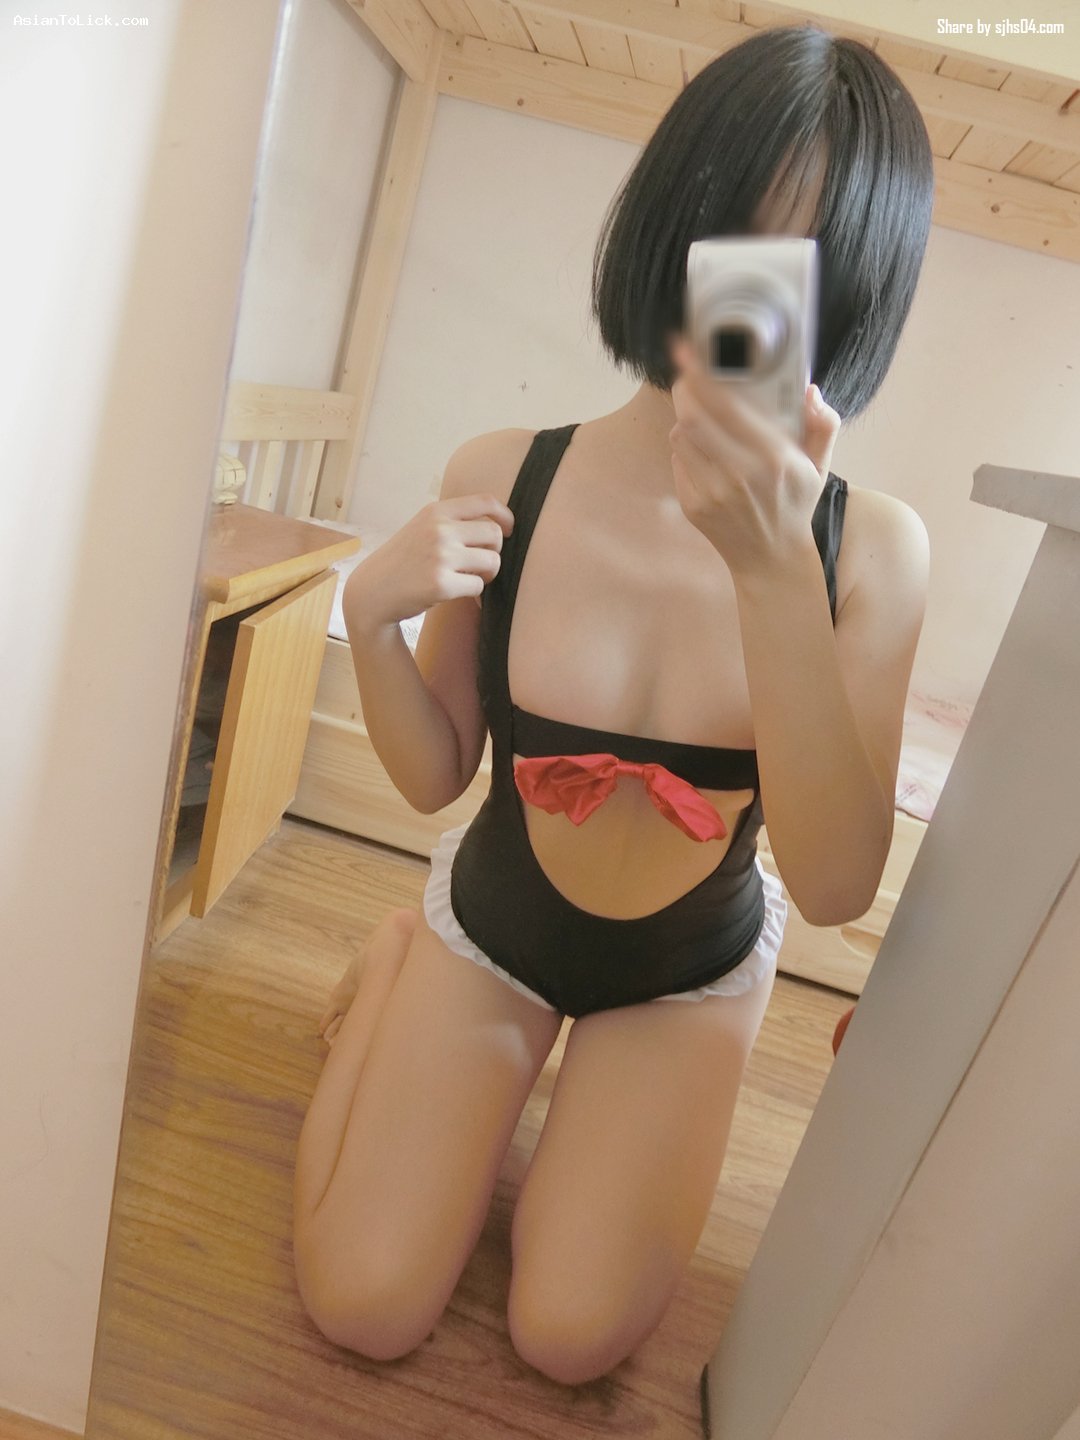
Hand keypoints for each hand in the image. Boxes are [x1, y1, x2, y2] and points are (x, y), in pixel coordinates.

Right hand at [343, 492, 513, 627]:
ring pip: (492, 562)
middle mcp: (439, 529)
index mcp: (436, 512)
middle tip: (481, 563)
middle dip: (494, 551)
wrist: (373, 592)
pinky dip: (473, 592)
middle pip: (495, 534)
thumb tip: (499, 522)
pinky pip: (478, 586)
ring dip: (487, 574)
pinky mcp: (441, 584)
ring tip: (469, 577)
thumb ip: (453, 521)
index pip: (486, 502)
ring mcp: (440, 556)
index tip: (508, 530)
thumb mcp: (422, 528)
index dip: (505, 516)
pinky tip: (456, 591)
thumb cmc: (404, 561)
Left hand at [666, 333, 840, 579]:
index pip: (725, 406)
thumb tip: (811, 391)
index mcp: (774, 458)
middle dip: (684, 389)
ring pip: (680, 437)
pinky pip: (678, 461)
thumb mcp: (819, 465)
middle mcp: (740, 475)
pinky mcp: (693, 506)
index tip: (689, 353)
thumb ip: (823, 424)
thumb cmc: (795, 503)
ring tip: (699, 413)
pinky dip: (685, 449)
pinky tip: (702, 451)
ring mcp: (713, 493)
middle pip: (692, 417)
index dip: (701, 376)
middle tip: (687, 375)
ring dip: (685, 418)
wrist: (771, 558)